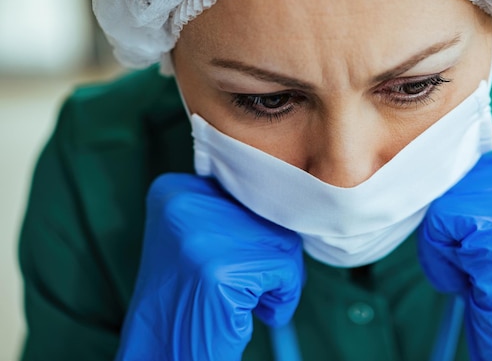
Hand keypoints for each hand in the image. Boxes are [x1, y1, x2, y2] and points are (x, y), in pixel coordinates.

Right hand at [115, 174, 303, 360]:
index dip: (252, 230)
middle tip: (242, 284)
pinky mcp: (222, 272)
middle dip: (269, 254)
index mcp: (173, 190)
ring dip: (278, 276)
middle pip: (268, 214)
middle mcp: (183, 205)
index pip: (247, 190)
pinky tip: (251, 312)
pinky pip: (287, 273)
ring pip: (284, 241)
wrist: (162, 354)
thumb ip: (230, 209)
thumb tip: (285, 194)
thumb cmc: (188, 299)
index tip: (228, 259)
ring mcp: (202, 237)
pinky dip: (282, 298)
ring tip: (243, 298)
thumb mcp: (197, 237)